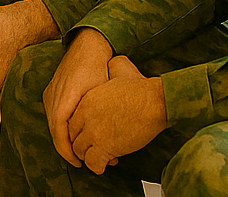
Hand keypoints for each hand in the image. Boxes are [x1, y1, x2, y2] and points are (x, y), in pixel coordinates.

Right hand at [44, 29, 113, 167]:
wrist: (87, 45)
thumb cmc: (97, 66)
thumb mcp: (99, 93)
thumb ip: (93, 116)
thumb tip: (96, 140)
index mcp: (63, 100)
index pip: (59, 134)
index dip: (68, 152)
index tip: (79, 163)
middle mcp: (52, 97)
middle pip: (55, 131)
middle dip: (67, 148)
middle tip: (83, 161)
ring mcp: (50, 93)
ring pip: (54, 124)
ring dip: (64, 138)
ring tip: (81, 148)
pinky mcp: (52, 91)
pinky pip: (54, 114)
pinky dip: (62, 127)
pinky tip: (75, 131)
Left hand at [68, 56, 166, 173]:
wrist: (155, 101)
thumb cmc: (142, 88)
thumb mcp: (121, 68)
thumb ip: (112, 67)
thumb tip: (115, 61)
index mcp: (86, 100)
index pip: (72, 120)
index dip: (79, 130)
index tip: (87, 135)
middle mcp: (85, 115)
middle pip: (73, 137)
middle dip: (81, 144)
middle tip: (92, 149)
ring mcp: (93, 132)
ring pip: (80, 151)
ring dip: (89, 156)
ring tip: (98, 159)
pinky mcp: (105, 147)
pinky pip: (93, 162)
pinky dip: (97, 166)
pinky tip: (105, 164)